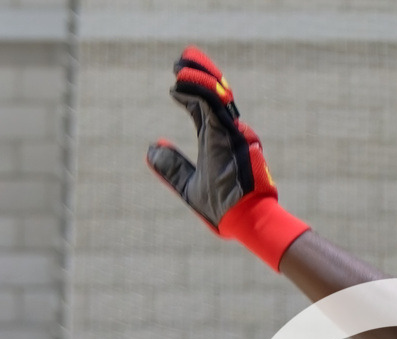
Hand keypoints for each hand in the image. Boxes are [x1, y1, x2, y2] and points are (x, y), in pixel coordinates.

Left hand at [147, 47, 275, 230]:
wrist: (244, 223)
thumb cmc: (223, 210)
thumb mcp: (189, 187)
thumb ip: (172, 168)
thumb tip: (151, 150)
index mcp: (218, 142)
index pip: (204, 108)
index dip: (191, 91)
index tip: (176, 85)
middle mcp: (228, 133)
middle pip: (214, 93)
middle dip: (198, 71)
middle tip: (183, 57)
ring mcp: (232, 133)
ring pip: (215, 93)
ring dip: (196, 75)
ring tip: (179, 64)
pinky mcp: (232, 136)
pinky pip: (214, 105)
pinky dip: (198, 90)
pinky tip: (180, 82)